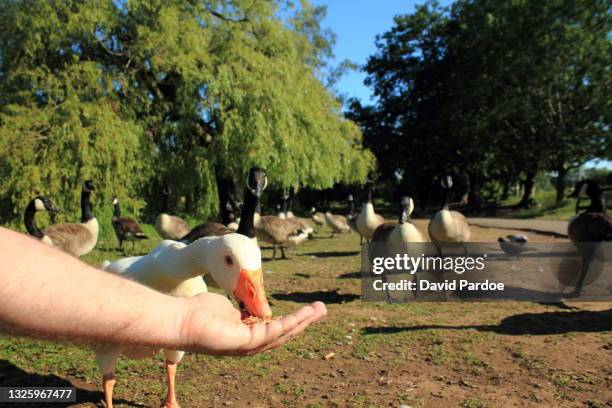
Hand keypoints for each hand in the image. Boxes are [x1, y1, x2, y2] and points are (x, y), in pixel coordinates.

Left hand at [178, 292, 326, 354]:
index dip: (292, 320)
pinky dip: (291, 322)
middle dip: (304, 321)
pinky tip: (304, 314)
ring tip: (320, 309)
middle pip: (284, 334)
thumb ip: (239, 311)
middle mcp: (249, 345)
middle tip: (322, 309)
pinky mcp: (245, 342)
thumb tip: (246, 307)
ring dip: (303, 322)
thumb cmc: (197, 312)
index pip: (274, 329)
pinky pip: (274, 332)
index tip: (306, 310)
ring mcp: (248, 346)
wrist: (180, 319)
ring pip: (283, 334)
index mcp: (246, 335)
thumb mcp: (226, 308)